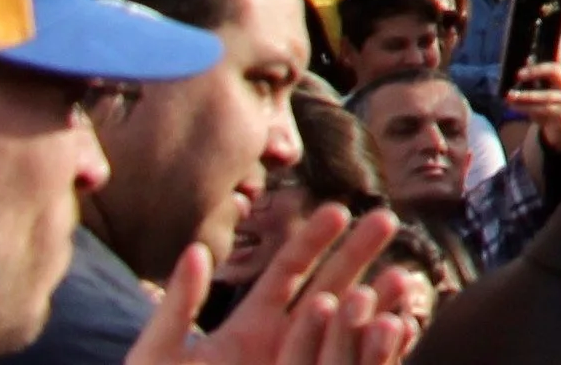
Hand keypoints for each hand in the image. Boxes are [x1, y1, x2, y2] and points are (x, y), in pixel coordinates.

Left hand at [133, 206, 406, 364]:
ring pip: (349, 325)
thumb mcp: (158, 355)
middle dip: (359, 252)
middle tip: (387, 218)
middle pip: (328, 285)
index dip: (314, 239)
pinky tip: (400, 327)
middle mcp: (283, 341)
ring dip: (378, 299)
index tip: (340, 209)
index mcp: (248, 325)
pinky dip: (382, 349)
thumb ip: (178, 305)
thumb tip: (197, 248)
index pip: (288, 270)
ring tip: (403, 277)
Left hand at [500, 63, 560, 155]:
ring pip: (545, 95)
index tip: (527, 58)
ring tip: (509, 96)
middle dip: (535, 71)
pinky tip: (515, 107)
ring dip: (525, 96)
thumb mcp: (545, 92)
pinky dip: (526, 109)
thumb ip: (536, 78)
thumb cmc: (550, 107)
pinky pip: (543, 111)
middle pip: (555, 71)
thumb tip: (527, 59)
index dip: (546, 56)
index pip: (557, 61)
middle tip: (517, 74)